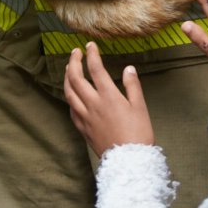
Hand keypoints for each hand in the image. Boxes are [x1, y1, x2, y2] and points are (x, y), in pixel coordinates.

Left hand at [65, 41, 154, 156]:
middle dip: (74, 62)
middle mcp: (93, 104)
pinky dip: (69, 98)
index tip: (90, 45)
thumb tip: (128, 68)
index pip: (96, 69)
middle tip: (76, 52)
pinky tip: (72, 95)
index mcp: (109, 96)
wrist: (128, 161)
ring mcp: (85, 117)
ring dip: (67, 77)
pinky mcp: (83, 129)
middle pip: (76, 78)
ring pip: (69, 93)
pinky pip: (71, 109)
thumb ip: (133, 86)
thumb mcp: (140, 107)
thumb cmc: (138, 134)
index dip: (92, 54)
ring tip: (69, 68)